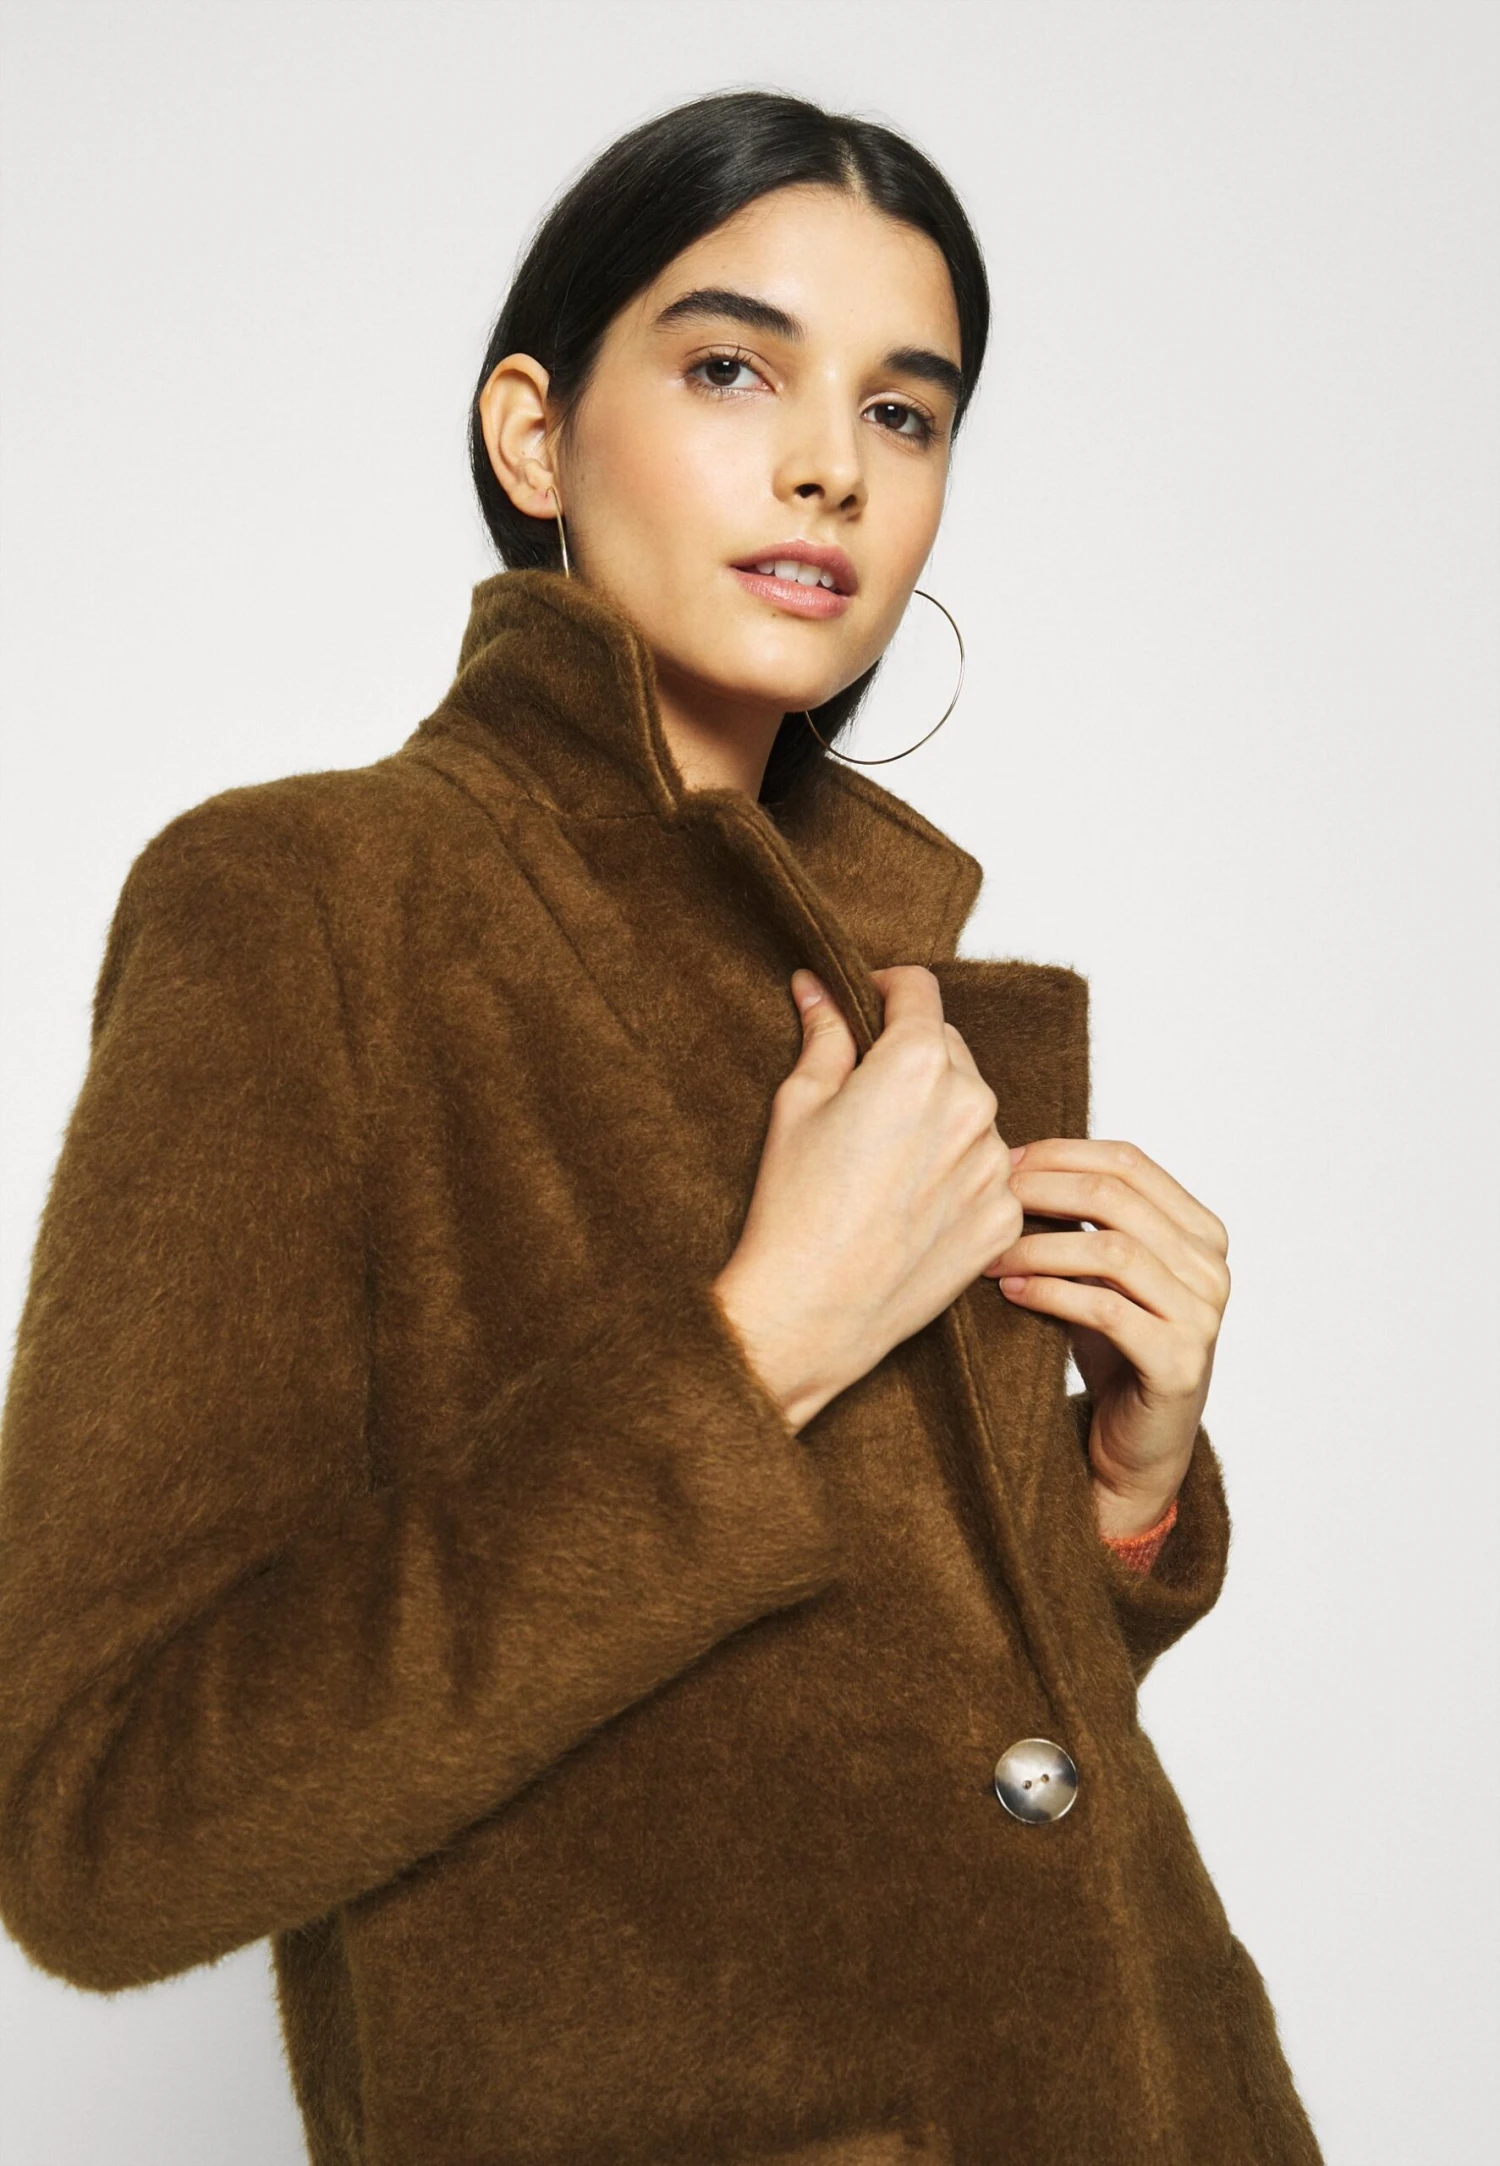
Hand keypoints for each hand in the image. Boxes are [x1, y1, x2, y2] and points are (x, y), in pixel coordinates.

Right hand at [713, 965, 1023, 1432]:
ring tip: (884, 1161)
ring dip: (939, 1115)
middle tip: (864, 1095)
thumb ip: (823, 1037)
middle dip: (911, 1056)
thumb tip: (818, 987)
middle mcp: (972, 1104)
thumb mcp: (796, 1105)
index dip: (886, 989)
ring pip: (972, 1110)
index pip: (919, 990)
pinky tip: (908, 1202)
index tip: (869, 1003)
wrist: (812, 1313)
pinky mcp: (1004, 1214)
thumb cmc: (794, 1210)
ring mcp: (995, 1163)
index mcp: (916, 1063)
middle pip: (949, 1048)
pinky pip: (986, 1170)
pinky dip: (956, 1173)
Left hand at [985, 1140, 1230, 1538]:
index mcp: (1201, 1231)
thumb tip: (1012, 1161)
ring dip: (1037, 1245)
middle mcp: (1212, 1267)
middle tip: (986, 1201)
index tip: (1003, 1163)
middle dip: (1040, 1191)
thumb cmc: (1114, 1347)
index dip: (1060, 1153)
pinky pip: (1106, 1309)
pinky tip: (1011, 1291)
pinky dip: (1051, 1293)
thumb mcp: (1102, 1272)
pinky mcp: (1179, 1363)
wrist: (1136, 1444)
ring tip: (989, 1255)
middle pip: (1116, 1198)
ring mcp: (1202, 1316)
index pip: (1129, 1161)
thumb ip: (1085, 1219)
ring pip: (1110, 1251)